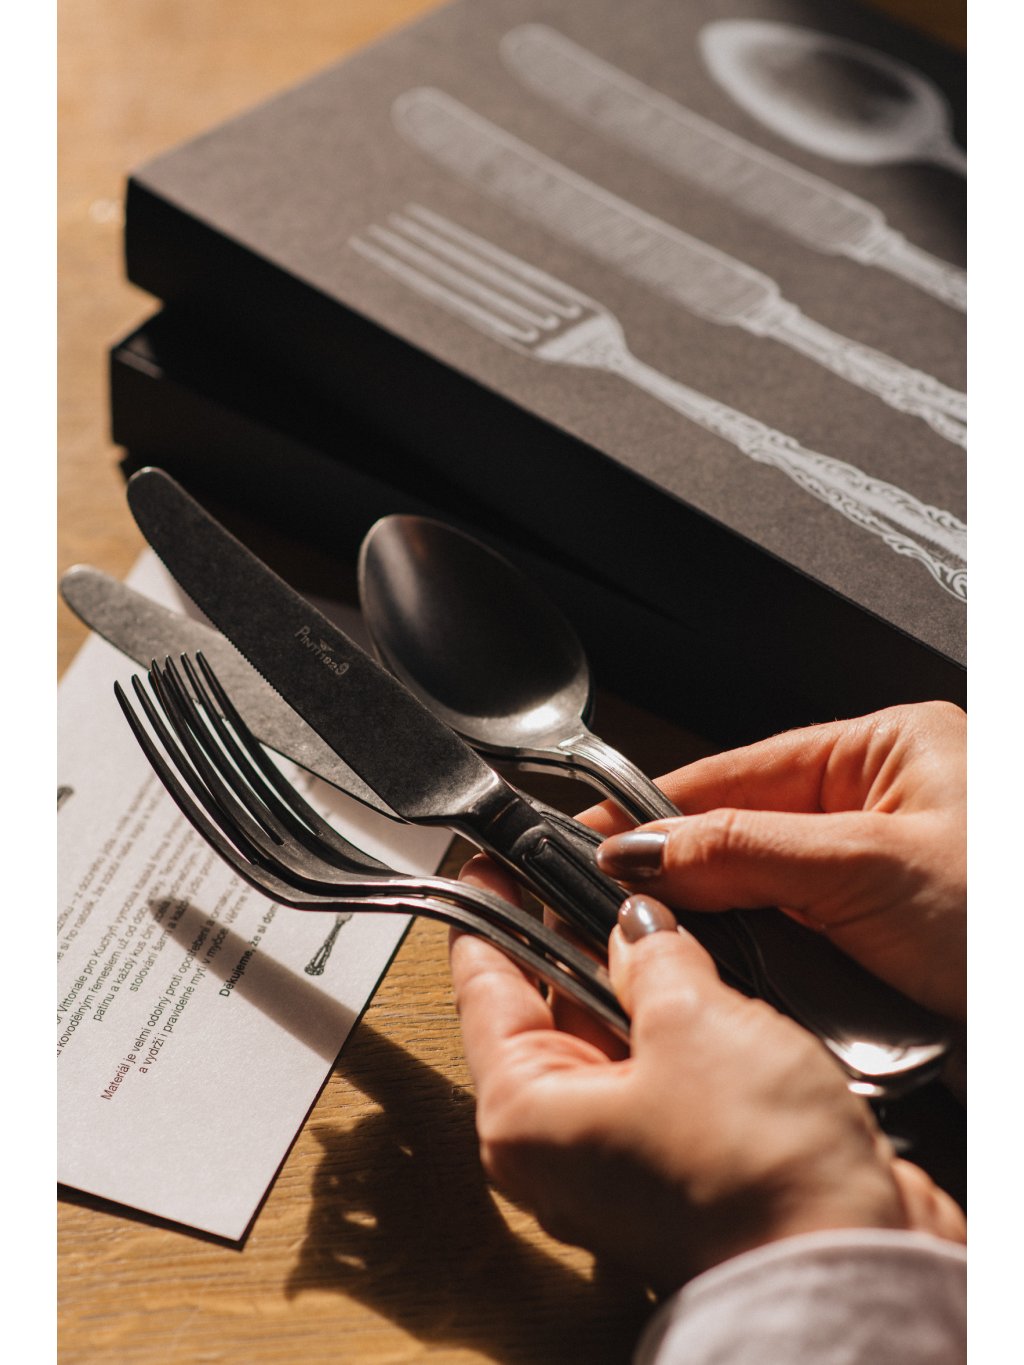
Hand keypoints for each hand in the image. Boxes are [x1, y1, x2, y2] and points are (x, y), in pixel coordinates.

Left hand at [451, 861, 965, 1294]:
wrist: (847, 1264)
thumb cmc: (751, 1170)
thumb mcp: (689, 1021)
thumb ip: (652, 955)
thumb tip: (638, 922)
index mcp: (524, 1115)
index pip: (483, 987)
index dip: (490, 912)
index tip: (496, 862)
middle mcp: (561, 1143)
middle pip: (546, 1008)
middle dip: (573, 935)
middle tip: (591, 867)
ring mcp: (622, 1155)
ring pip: (611, 1035)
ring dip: (634, 974)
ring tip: (653, 906)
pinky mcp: (682, 1161)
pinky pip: (661, 1069)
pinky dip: (675, 1020)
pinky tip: (701, 972)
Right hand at [590, 702, 965, 1020]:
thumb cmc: (1012, 919)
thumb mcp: (870, 869)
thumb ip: (742, 852)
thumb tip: (642, 848)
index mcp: (889, 750)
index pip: (742, 768)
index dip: (658, 805)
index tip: (590, 833)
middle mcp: (885, 806)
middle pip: (748, 832)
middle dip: (691, 874)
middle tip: (618, 906)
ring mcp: (887, 876)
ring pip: (768, 895)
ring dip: (733, 928)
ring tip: (683, 946)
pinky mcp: (889, 940)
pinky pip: (802, 943)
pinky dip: (772, 965)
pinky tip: (747, 977)